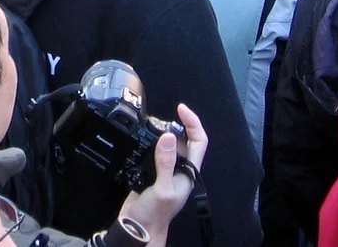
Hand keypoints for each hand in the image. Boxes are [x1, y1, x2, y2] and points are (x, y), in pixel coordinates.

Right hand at [119, 105, 207, 246]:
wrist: (139, 228)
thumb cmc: (155, 213)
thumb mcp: (162, 188)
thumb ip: (165, 163)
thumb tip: (168, 135)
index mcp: (189, 172)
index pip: (199, 142)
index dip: (193, 123)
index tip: (181, 108)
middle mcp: (180, 169)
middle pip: (185, 140)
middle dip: (176, 124)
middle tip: (160, 117)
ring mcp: (167, 171)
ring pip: (170, 145)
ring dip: (163, 132)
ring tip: (150, 124)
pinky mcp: (153, 173)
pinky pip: (156, 152)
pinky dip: (152, 141)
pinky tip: (143, 137)